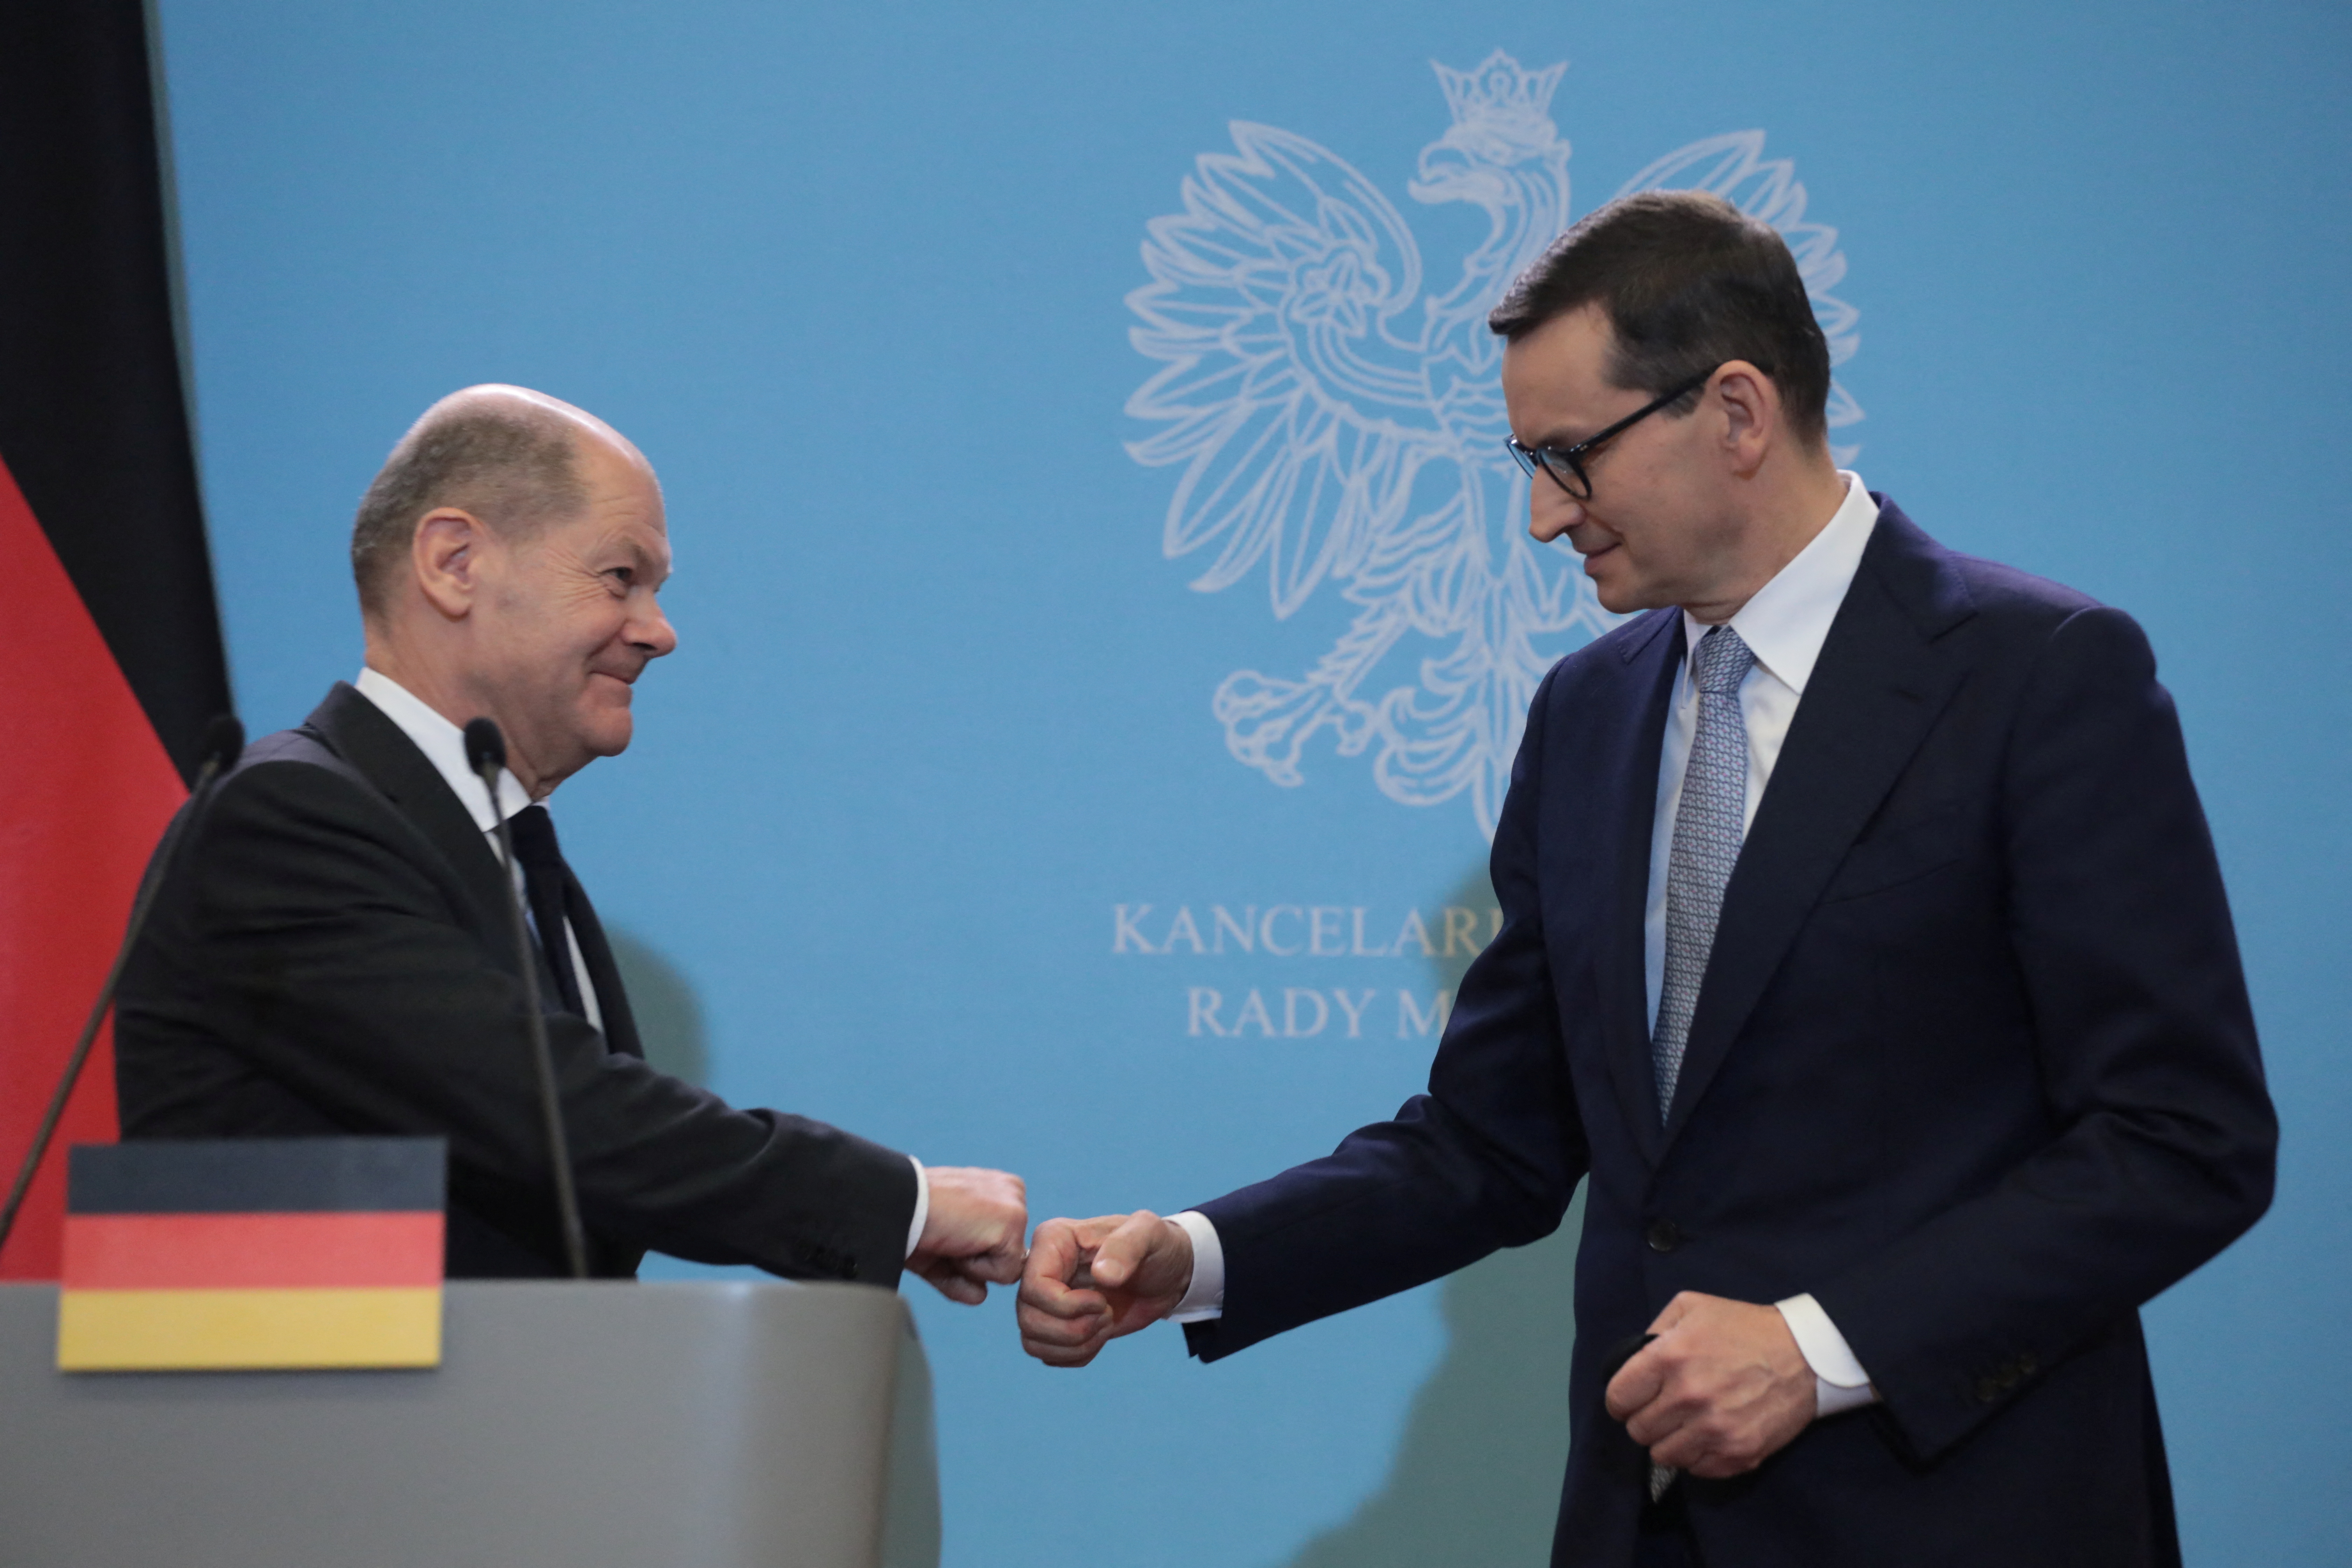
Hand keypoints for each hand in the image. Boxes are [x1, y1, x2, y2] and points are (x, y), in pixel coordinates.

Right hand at [909, 1167, 1027, 1304]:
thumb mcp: (938, 1252)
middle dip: (973, 1263)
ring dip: (972, 1267)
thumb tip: (980, 1296)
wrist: (898, 1206)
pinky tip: (958, 1241)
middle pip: (1006, 1258)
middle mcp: (1012, 1192)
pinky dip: (975, 1269)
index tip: (946, 1237)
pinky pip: (1005, 1273)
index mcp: (996, 1191)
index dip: (969, 1256)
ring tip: (951, 1238)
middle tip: (947, 1239)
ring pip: (1008, 1268)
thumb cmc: (911, 1222)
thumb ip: (961, 1276)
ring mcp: (1016, 1206)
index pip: (1000, 1245)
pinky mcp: (1013, 1221)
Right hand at [1017, 1211, 1194, 1366]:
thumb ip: (1127, 1246)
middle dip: (1073, 1329)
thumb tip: (1102, 1275)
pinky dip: (1076, 1355)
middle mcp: (1041, 1269)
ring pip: (1032, 1340)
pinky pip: (1046, 1354)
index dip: (1066, 1306)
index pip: (1033, 1286)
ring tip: (1106, 1323)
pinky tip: (1100, 1336)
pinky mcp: (1056, 1324)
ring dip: (1075, 1345)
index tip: (1102, 1301)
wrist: (1167, 1274)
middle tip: (1107, 1314)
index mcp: (1053, 1240)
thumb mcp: (1150, 1233)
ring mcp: (1046, 1299)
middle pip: (1028, 1318)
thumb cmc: (1156, 1246)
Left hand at [1603, 1292, 1815, 1477]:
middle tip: (1662, 1409)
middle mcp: (1688, 1397)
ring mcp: (1715, 1430)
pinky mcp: (1739, 1453)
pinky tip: (1708, 1436)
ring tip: (1685, 1424)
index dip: (1621, 1399)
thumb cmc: (1745, 1326)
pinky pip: (1697, 1470)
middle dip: (1644, 1420)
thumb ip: (1655, 1331)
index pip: (1619, 1398)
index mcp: (1670, 1358)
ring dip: (1669, 1441)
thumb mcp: (1692, 1307)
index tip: (1631, 1399)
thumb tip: (1631, 1360)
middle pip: (1638, 1431)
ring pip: (1663, 1456)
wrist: (1806, 1354)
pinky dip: (1697, 1457)